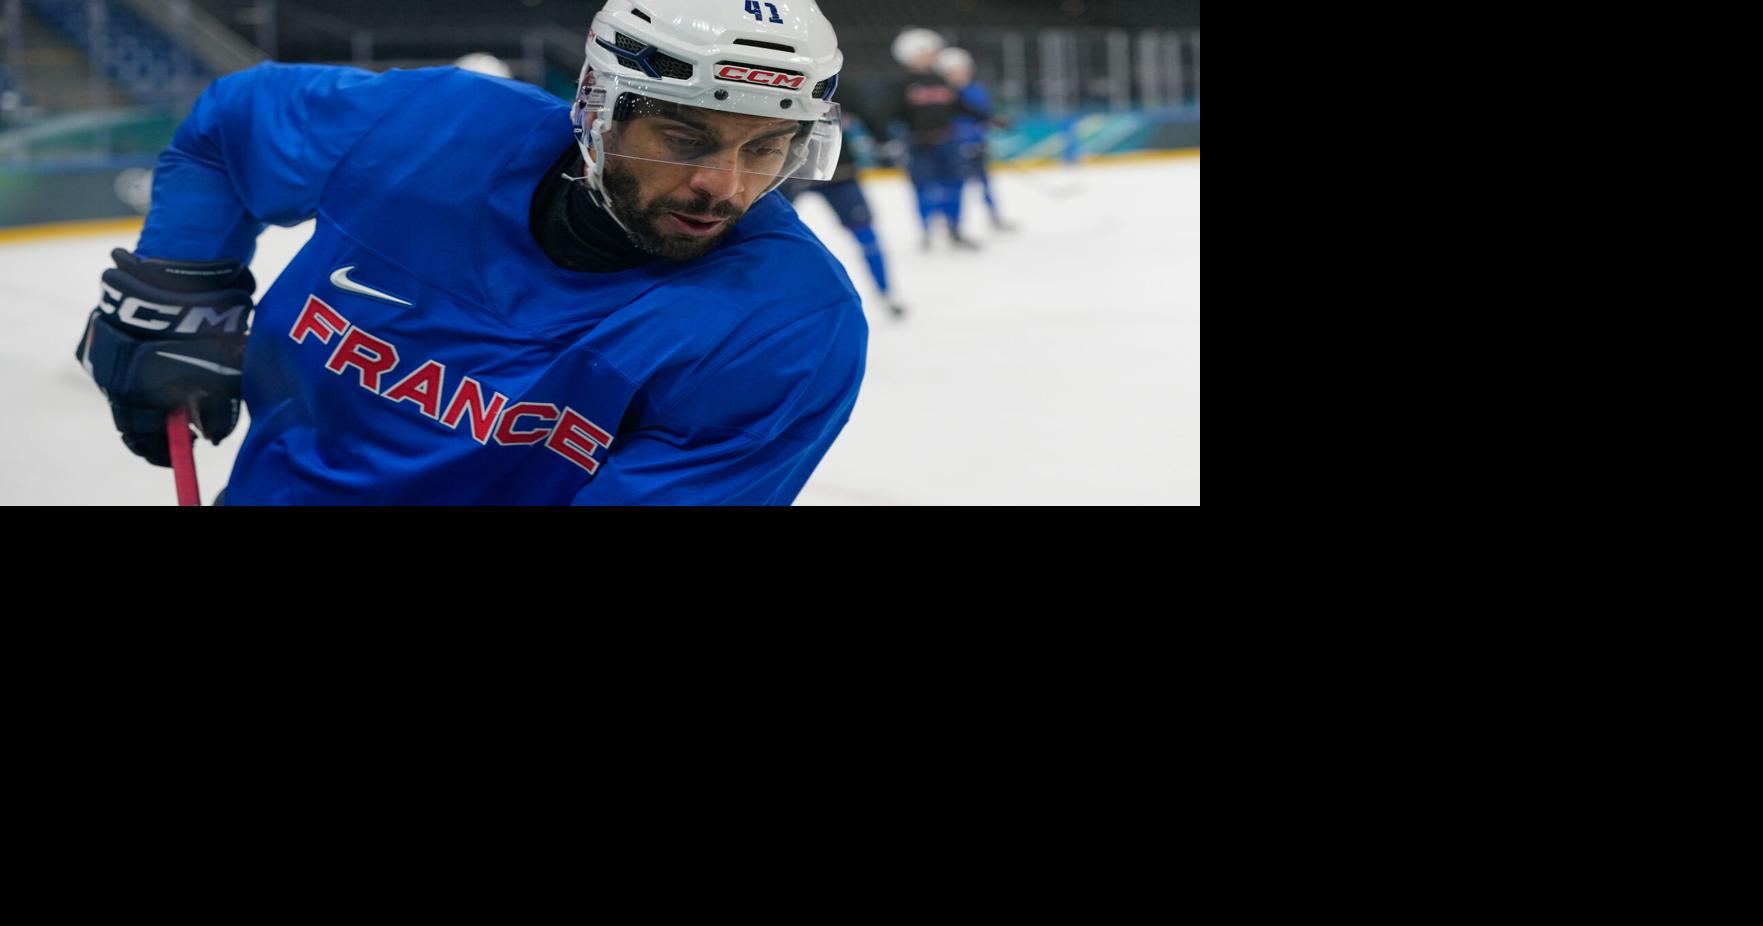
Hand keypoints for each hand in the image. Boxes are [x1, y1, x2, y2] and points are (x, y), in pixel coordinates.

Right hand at [73, 248, 255, 466]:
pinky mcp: (96, 333)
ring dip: (146, 397)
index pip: (142, 437)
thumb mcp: (222, 372)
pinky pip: (117, 363)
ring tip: (175, 396)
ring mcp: (100, 355)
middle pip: (129, 416)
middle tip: (178, 431)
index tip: (179, 454)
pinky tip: (160, 365)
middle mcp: (112, 377)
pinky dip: (136, 370)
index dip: (161, 450)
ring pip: (123, 389)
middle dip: (154, 427)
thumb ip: (215, 410)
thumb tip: (211, 437)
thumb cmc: (208, 325)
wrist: (177, 271)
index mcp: (139, 392)